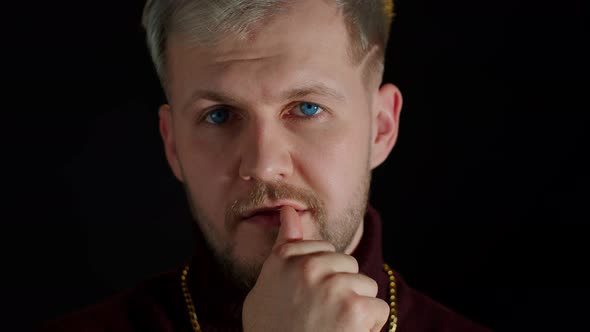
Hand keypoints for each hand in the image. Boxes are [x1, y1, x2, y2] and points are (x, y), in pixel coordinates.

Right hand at [242, 206, 388, 331]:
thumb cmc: (272, 330)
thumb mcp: (268, 285)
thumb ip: (284, 247)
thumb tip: (290, 211)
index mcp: (284, 258)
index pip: (321, 251)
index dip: (319, 279)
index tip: (305, 300)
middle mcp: (308, 267)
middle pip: (346, 265)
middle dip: (340, 289)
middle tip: (319, 318)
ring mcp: (333, 286)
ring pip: (364, 285)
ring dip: (356, 309)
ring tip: (332, 329)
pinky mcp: (356, 308)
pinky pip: (378, 309)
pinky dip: (369, 328)